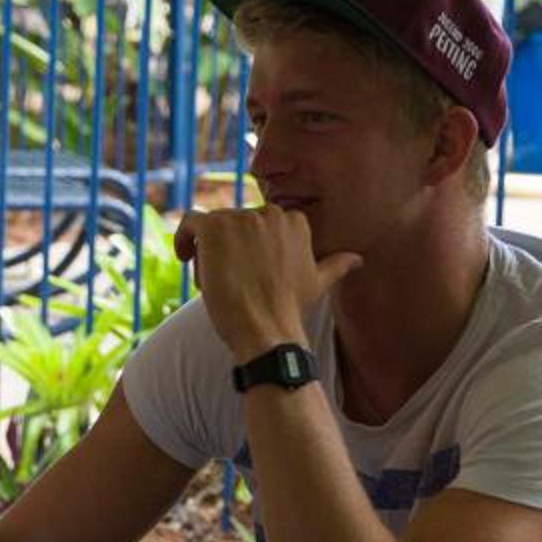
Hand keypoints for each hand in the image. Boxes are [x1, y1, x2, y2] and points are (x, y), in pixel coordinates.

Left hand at [172, 206, 359, 361]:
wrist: (267, 329)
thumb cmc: (289, 309)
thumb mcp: (318, 282)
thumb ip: (336, 264)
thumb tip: (358, 259)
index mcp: (293, 220)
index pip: (255, 225)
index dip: (247, 249)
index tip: (247, 273)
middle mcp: (268, 212)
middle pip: (232, 225)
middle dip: (227, 252)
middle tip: (233, 283)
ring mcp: (241, 218)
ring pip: (212, 229)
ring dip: (208, 254)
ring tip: (218, 283)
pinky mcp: (214, 227)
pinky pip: (190, 222)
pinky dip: (184, 238)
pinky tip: (184, 258)